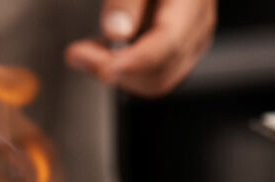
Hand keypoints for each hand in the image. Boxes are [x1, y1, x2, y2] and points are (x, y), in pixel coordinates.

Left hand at [65, 0, 215, 96]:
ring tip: (85, 51)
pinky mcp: (177, 47)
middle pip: (159, 73)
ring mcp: (190, 40)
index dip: (131, 63)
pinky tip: (101, 49)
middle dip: (116, 72)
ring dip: (116, 73)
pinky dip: (122, 69)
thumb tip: (117, 31)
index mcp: (191, 3)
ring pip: (154, 80)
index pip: (166, 45)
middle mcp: (196, 27)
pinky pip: (151, 73)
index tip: (100, 68)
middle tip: (78, 53)